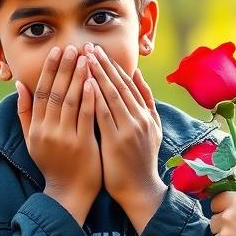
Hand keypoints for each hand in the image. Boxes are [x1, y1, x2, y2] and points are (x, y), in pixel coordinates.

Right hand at [16, 43, 100, 225]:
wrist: (68, 193)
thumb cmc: (52, 164)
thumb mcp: (32, 140)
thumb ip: (25, 113)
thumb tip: (21, 84)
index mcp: (36, 128)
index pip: (41, 92)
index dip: (49, 71)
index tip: (57, 52)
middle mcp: (48, 131)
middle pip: (56, 93)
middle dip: (65, 68)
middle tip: (73, 47)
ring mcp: (65, 138)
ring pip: (70, 102)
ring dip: (78, 78)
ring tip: (86, 58)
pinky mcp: (82, 145)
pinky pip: (85, 117)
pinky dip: (89, 98)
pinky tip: (94, 82)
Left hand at [87, 45, 165, 232]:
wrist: (140, 190)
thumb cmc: (140, 161)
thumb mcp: (151, 130)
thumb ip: (146, 103)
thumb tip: (138, 76)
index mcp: (145, 115)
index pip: (127, 84)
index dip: (112, 66)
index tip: (98, 50)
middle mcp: (139, 118)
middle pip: (119, 84)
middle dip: (103, 63)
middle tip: (88, 45)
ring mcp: (129, 128)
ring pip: (111, 94)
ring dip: (97, 73)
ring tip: (84, 56)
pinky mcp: (117, 140)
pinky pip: (104, 113)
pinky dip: (95, 96)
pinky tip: (86, 82)